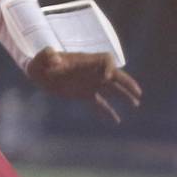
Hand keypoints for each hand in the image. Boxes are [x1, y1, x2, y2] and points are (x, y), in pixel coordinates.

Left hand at [27, 48, 142, 123]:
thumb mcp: (41, 58)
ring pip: (112, 89)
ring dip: (124, 96)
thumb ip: (46, 55)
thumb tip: (53, 56)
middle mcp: (91, 72)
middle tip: (137, 93)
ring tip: (136, 104)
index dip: (109, 67)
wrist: (38, 73)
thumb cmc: (40, 63)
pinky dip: (107, 112)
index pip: (105, 60)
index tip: (107, 77)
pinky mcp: (85, 94)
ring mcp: (90, 83)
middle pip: (115, 75)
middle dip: (127, 83)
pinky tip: (116, 121)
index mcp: (84, 61)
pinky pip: (100, 103)